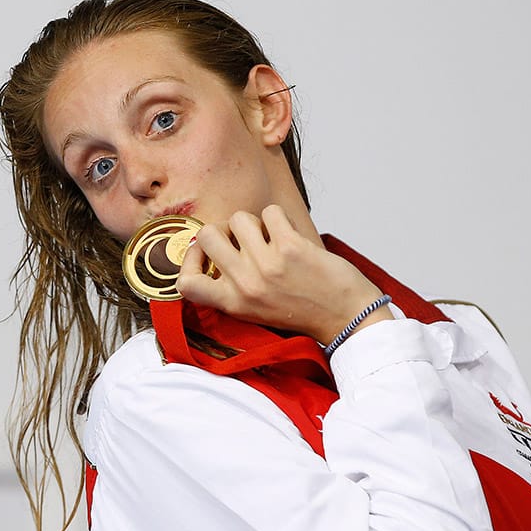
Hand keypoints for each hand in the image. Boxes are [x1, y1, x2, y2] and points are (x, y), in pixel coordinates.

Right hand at [175, 205, 392, 343]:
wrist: (345, 318)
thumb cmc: (301, 311)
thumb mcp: (255, 310)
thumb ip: (231, 286)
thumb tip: (206, 245)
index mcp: (233, 303)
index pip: (185, 284)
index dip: (189, 259)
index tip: (204, 254)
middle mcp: (245, 285)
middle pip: (206, 235)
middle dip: (223, 229)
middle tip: (242, 238)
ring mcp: (267, 265)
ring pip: (239, 218)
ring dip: (255, 222)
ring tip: (272, 238)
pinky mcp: (291, 247)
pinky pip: (271, 212)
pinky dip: (281, 218)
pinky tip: (291, 235)